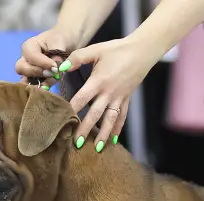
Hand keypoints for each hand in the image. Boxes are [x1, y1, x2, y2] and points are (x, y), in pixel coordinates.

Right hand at [15, 28, 76, 88]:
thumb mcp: (60, 41)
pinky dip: (41, 88)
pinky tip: (49, 88)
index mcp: (29, 46)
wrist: (70, 42)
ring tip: (51, 81)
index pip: (30, 56)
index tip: (55, 67)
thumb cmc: (63, 37)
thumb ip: (57, 53)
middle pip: (21, 68)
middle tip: (53, 73)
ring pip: (26, 80)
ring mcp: (31, 71)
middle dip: (36, 72)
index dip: (42, 63)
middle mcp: (26, 59)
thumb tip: (56, 67)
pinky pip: (35, 86)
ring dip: (38, 82)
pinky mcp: (38, 80)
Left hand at [57, 36, 158, 150]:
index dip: (72, 109)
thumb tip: (62, 67)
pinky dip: (118, 128)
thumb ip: (78, 58)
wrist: (141, 51)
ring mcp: (119, 98)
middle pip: (95, 114)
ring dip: (104, 134)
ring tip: (97, 148)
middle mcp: (108, 93)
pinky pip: (121, 116)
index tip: (62, 120)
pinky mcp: (126, 99)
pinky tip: (113, 140)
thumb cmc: (117, 49)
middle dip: (86, 129)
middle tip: (77, 143)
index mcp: (98, 81)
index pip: (82, 98)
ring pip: (110, 119)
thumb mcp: (96, 49)